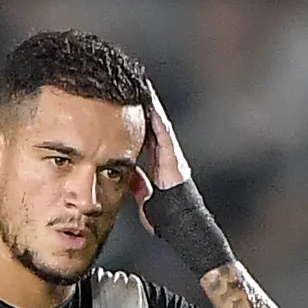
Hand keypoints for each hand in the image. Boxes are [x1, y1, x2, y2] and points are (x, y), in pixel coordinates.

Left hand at [136, 81, 190, 204]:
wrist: (181, 221)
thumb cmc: (165, 214)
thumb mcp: (145, 198)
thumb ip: (139, 186)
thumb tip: (130, 180)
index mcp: (159, 165)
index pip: (146, 137)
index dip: (137, 122)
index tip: (126, 107)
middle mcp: (167, 156)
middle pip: (152, 125)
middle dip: (144, 108)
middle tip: (133, 88)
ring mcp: (171, 153)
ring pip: (158, 122)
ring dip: (150, 105)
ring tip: (141, 86)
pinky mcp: (173, 153)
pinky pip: (163, 129)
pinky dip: (155, 114)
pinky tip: (148, 99)